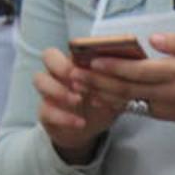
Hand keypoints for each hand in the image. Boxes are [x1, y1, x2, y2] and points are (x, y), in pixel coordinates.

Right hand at [34, 46, 119, 163]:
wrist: (87, 128)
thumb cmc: (100, 103)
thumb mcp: (114, 93)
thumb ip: (119, 82)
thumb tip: (134, 71)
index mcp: (76, 63)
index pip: (71, 46)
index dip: (77, 53)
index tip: (92, 65)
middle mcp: (58, 72)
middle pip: (48, 56)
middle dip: (61, 65)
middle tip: (77, 78)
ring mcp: (49, 91)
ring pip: (40, 79)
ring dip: (59, 89)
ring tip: (77, 100)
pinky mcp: (45, 111)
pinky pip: (46, 110)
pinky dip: (64, 117)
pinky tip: (80, 123)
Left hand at [75, 33, 174, 125]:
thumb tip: (153, 40)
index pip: (142, 72)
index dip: (117, 68)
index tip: (95, 60)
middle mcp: (169, 94)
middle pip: (129, 89)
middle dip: (99, 82)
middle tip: (75, 74)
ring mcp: (164, 108)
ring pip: (128, 102)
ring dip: (101, 94)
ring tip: (78, 85)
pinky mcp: (161, 115)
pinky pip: (134, 109)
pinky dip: (113, 103)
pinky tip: (96, 97)